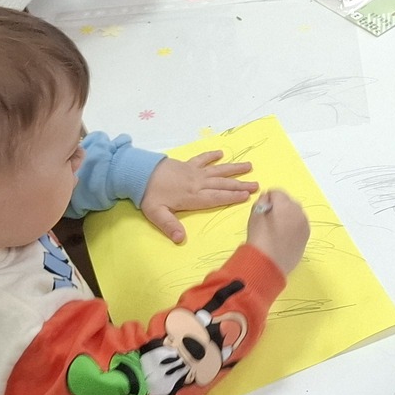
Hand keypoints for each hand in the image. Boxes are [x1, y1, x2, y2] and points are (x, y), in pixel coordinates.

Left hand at [140, 146, 259, 242]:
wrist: (138, 173)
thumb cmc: (148, 195)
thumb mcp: (156, 214)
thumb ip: (170, 226)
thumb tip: (181, 240)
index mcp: (192, 197)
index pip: (216, 198)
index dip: (232, 197)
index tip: (247, 196)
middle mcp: (197, 183)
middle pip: (222, 184)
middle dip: (240, 185)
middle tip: (256, 185)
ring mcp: (193, 172)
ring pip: (217, 170)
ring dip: (233, 169)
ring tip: (249, 166)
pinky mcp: (187, 164)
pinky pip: (202, 159)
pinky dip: (211, 156)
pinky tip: (221, 153)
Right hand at [247, 190, 309, 275]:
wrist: (268, 265)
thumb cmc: (259, 239)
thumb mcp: (255, 217)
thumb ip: (261, 203)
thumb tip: (267, 198)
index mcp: (285, 205)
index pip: (277, 192)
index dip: (267, 198)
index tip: (261, 208)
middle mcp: (299, 212)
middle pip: (288, 201)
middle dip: (279, 206)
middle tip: (268, 219)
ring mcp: (304, 225)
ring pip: (295, 213)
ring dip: (287, 216)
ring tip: (276, 229)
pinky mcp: (306, 237)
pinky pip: (299, 225)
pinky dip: (293, 226)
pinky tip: (283, 236)